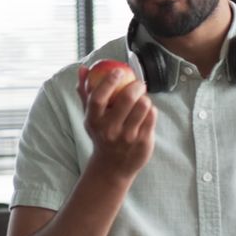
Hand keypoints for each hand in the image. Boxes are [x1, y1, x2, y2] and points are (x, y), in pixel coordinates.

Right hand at [77, 64, 156, 178]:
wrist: (111, 166)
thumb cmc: (101, 135)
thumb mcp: (90, 117)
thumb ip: (86, 92)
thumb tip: (83, 68)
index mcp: (94, 121)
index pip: (99, 97)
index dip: (109, 81)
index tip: (118, 71)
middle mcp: (110, 130)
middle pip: (127, 98)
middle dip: (136, 86)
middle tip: (138, 84)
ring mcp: (128, 137)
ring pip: (143, 105)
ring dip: (145, 98)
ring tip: (141, 100)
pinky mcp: (143, 141)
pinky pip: (152, 115)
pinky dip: (151, 110)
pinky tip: (145, 113)